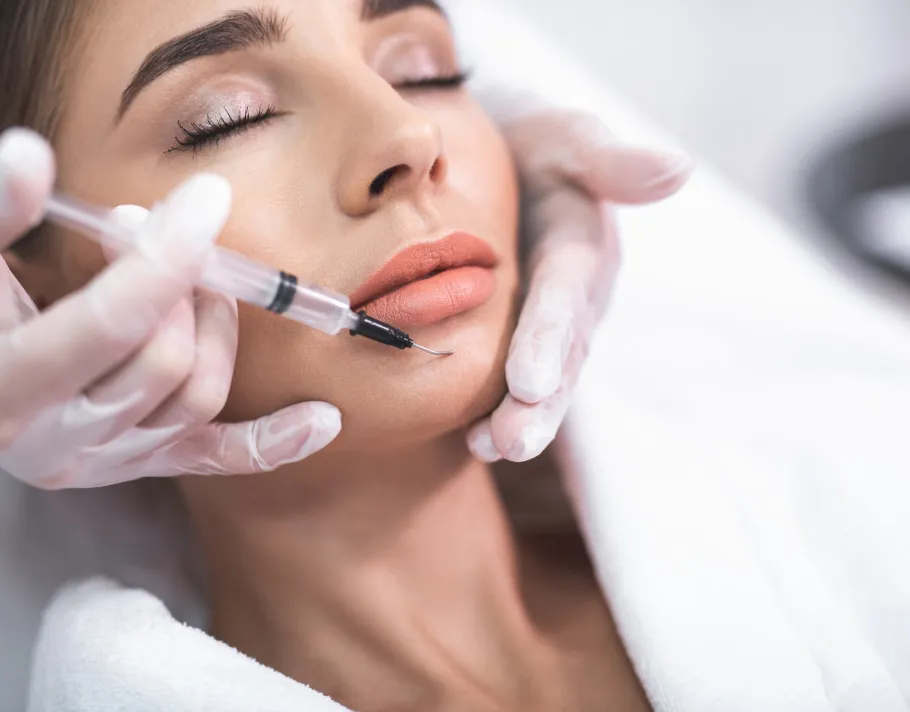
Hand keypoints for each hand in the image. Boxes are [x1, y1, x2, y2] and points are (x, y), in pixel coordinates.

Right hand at [0, 128, 340, 488]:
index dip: (168, 257)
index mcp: (7, 387)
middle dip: (186, 287)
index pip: (114, 323)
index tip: (206, 199)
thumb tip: (32, 157)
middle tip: (175, 235)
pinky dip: (274, 440)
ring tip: (202, 283)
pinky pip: (218, 458)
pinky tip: (322, 420)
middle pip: (166, 361)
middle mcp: (57, 440)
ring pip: (199, 399)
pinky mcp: (142, 463)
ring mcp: (105, 460)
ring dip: (218, 328)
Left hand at [467, 111, 691, 462]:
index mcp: (583, 249)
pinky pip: (512, 379)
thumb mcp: (565, 138)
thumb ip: (610, 159)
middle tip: (512, 443)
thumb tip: (678, 168)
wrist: (498, 151)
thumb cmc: (530, 142)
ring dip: (522, 419)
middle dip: (541, 402)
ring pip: (544, 378)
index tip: (527, 382)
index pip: (568, 296)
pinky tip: (472, 443)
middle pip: (562, 354)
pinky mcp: (520, 335)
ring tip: (489, 451)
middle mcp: (574, 297)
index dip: (550, 338)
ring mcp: (549, 322)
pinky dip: (494, 411)